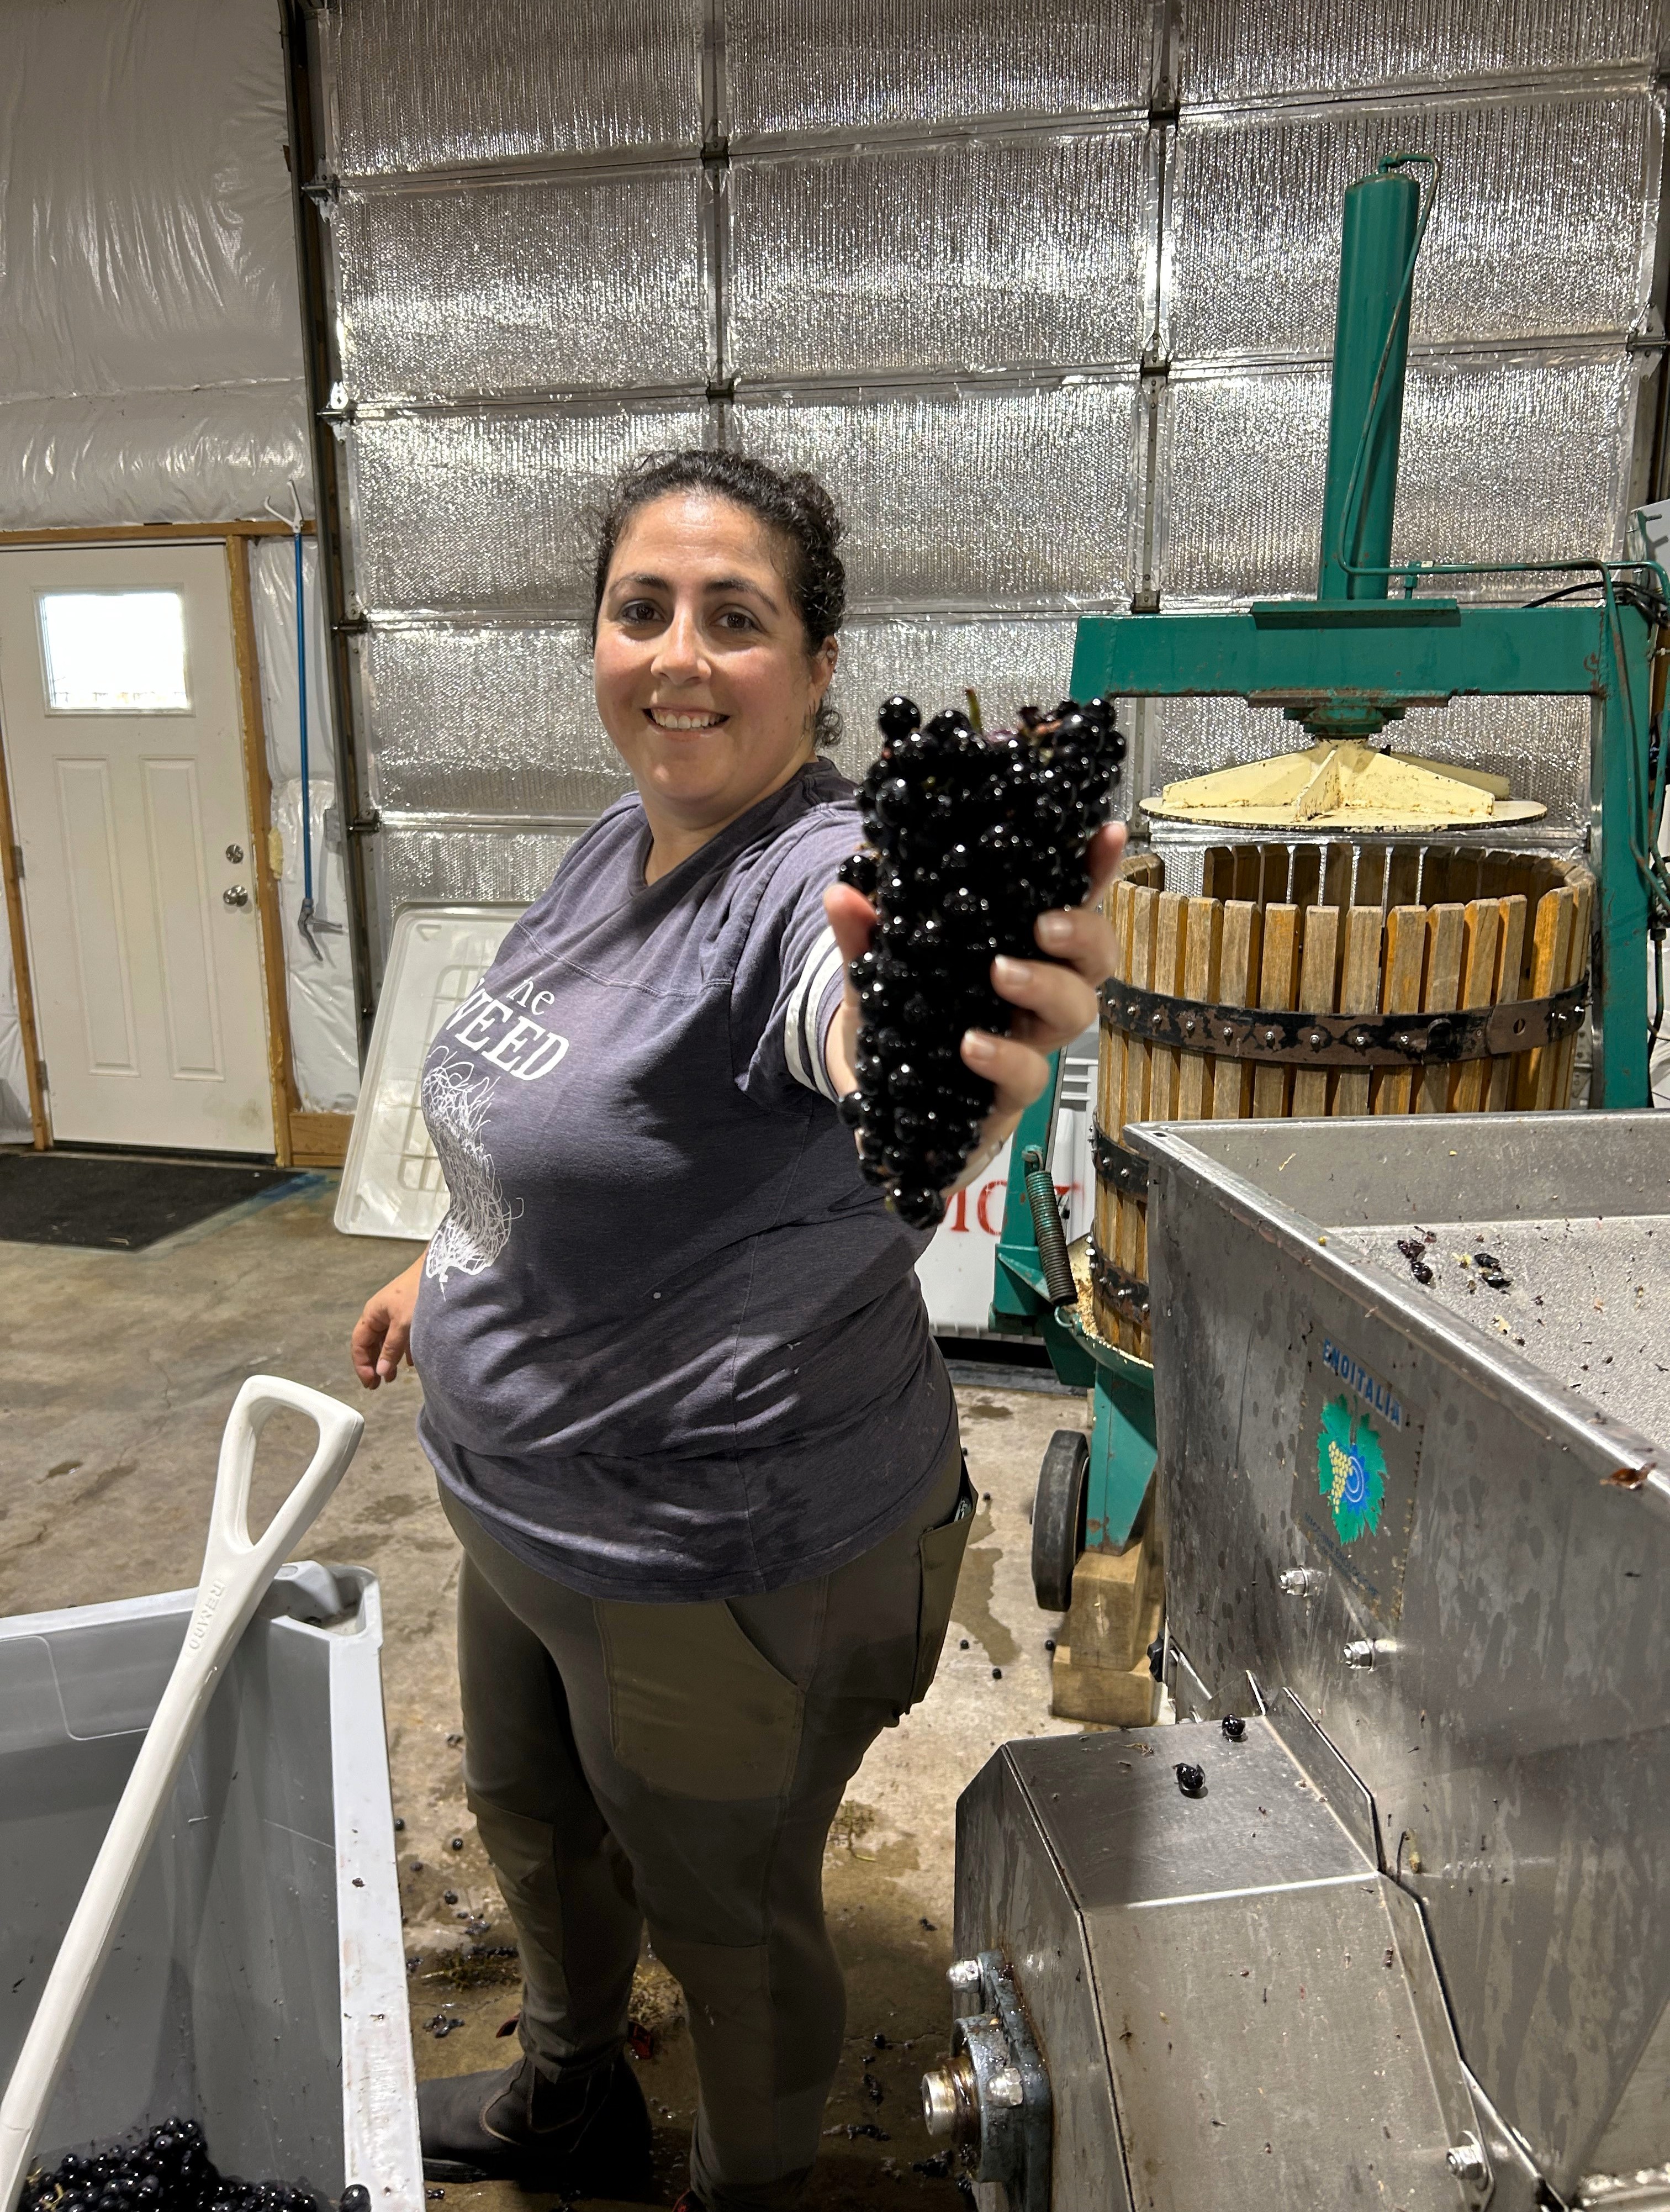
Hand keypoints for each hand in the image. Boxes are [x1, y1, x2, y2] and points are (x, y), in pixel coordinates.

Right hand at [351, 1254, 426, 1387]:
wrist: (441, 1270)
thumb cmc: (418, 1294)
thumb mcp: (403, 1324)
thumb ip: (391, 1349)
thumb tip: (380, 1372)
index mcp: (372, 1314)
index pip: (359, 1344)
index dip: (362, 1365)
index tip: (371, 1382)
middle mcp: (381, 1314)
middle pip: (371, 1343)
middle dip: (374, 1364)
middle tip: (378, 1385)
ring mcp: (395, 1313)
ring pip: (386, 1340)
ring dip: (388, 1359)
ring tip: (392, 1377)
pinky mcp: (410, 1313)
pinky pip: (401, 1336)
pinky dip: (402, 1350)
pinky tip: (409, 1362)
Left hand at [823, 820, 1126, 1192]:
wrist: (878, 1106)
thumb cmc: (898, 1025)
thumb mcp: (873, 973)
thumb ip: (863, 935)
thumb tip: (843, 893)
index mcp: (1014, 949)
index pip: (1066, 903)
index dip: (1093, 870)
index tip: (1106, 833)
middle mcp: (1034, 996)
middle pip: (1094, 962)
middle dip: (1084, 935)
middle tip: (1044, 925)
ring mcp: (1026, 1044)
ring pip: (1075, 1015)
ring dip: (1046, 988)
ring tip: (1001, 973)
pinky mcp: (1008, 1095)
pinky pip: (1025, 1077)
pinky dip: (1003, 1058)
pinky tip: (972, 1045)